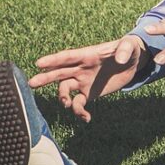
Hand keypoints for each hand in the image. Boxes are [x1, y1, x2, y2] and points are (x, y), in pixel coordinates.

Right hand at [28, 36, 145, 121]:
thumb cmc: (129, 49)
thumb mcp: (129, 46)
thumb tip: (120, 59)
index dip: (53, 60)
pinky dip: (79, 111)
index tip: (39, 63)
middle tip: (31, 83)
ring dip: (63, 97)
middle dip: (45, 78)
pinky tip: (86, 118)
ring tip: (68, 104)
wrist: (133, 62)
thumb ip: (124, 50)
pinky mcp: (89, 93)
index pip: (67, 57)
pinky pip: (78, 103)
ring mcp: (83, 81)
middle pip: (59, 73)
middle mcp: (80, 68)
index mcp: (87, 55)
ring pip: (65, 89)